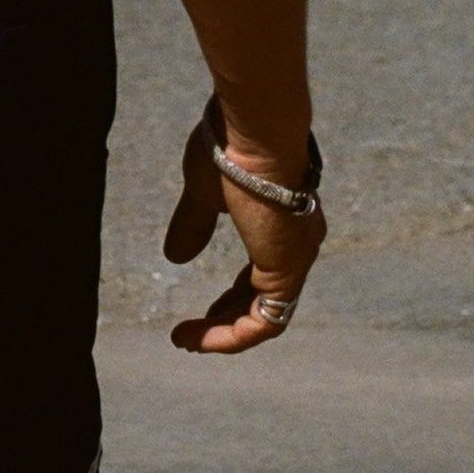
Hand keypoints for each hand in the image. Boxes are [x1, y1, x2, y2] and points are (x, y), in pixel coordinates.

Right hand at [162, 112, 325, 353]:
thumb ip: (194, 225)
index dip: (231, 294)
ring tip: (185, 340)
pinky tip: (197, 338)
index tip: (203, 308)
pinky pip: (263, 322)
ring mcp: (296, 259)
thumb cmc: (230, 150)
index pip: (261, 271)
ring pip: (265, 315)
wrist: (254, 133)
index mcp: (284, 221)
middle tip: (192, 332)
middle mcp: (298, 243)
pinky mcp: (286, 271)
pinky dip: (230, 336)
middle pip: (264, 297)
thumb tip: (174, 257)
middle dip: (227, 317)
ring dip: (224, 333)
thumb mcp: (203, 192)